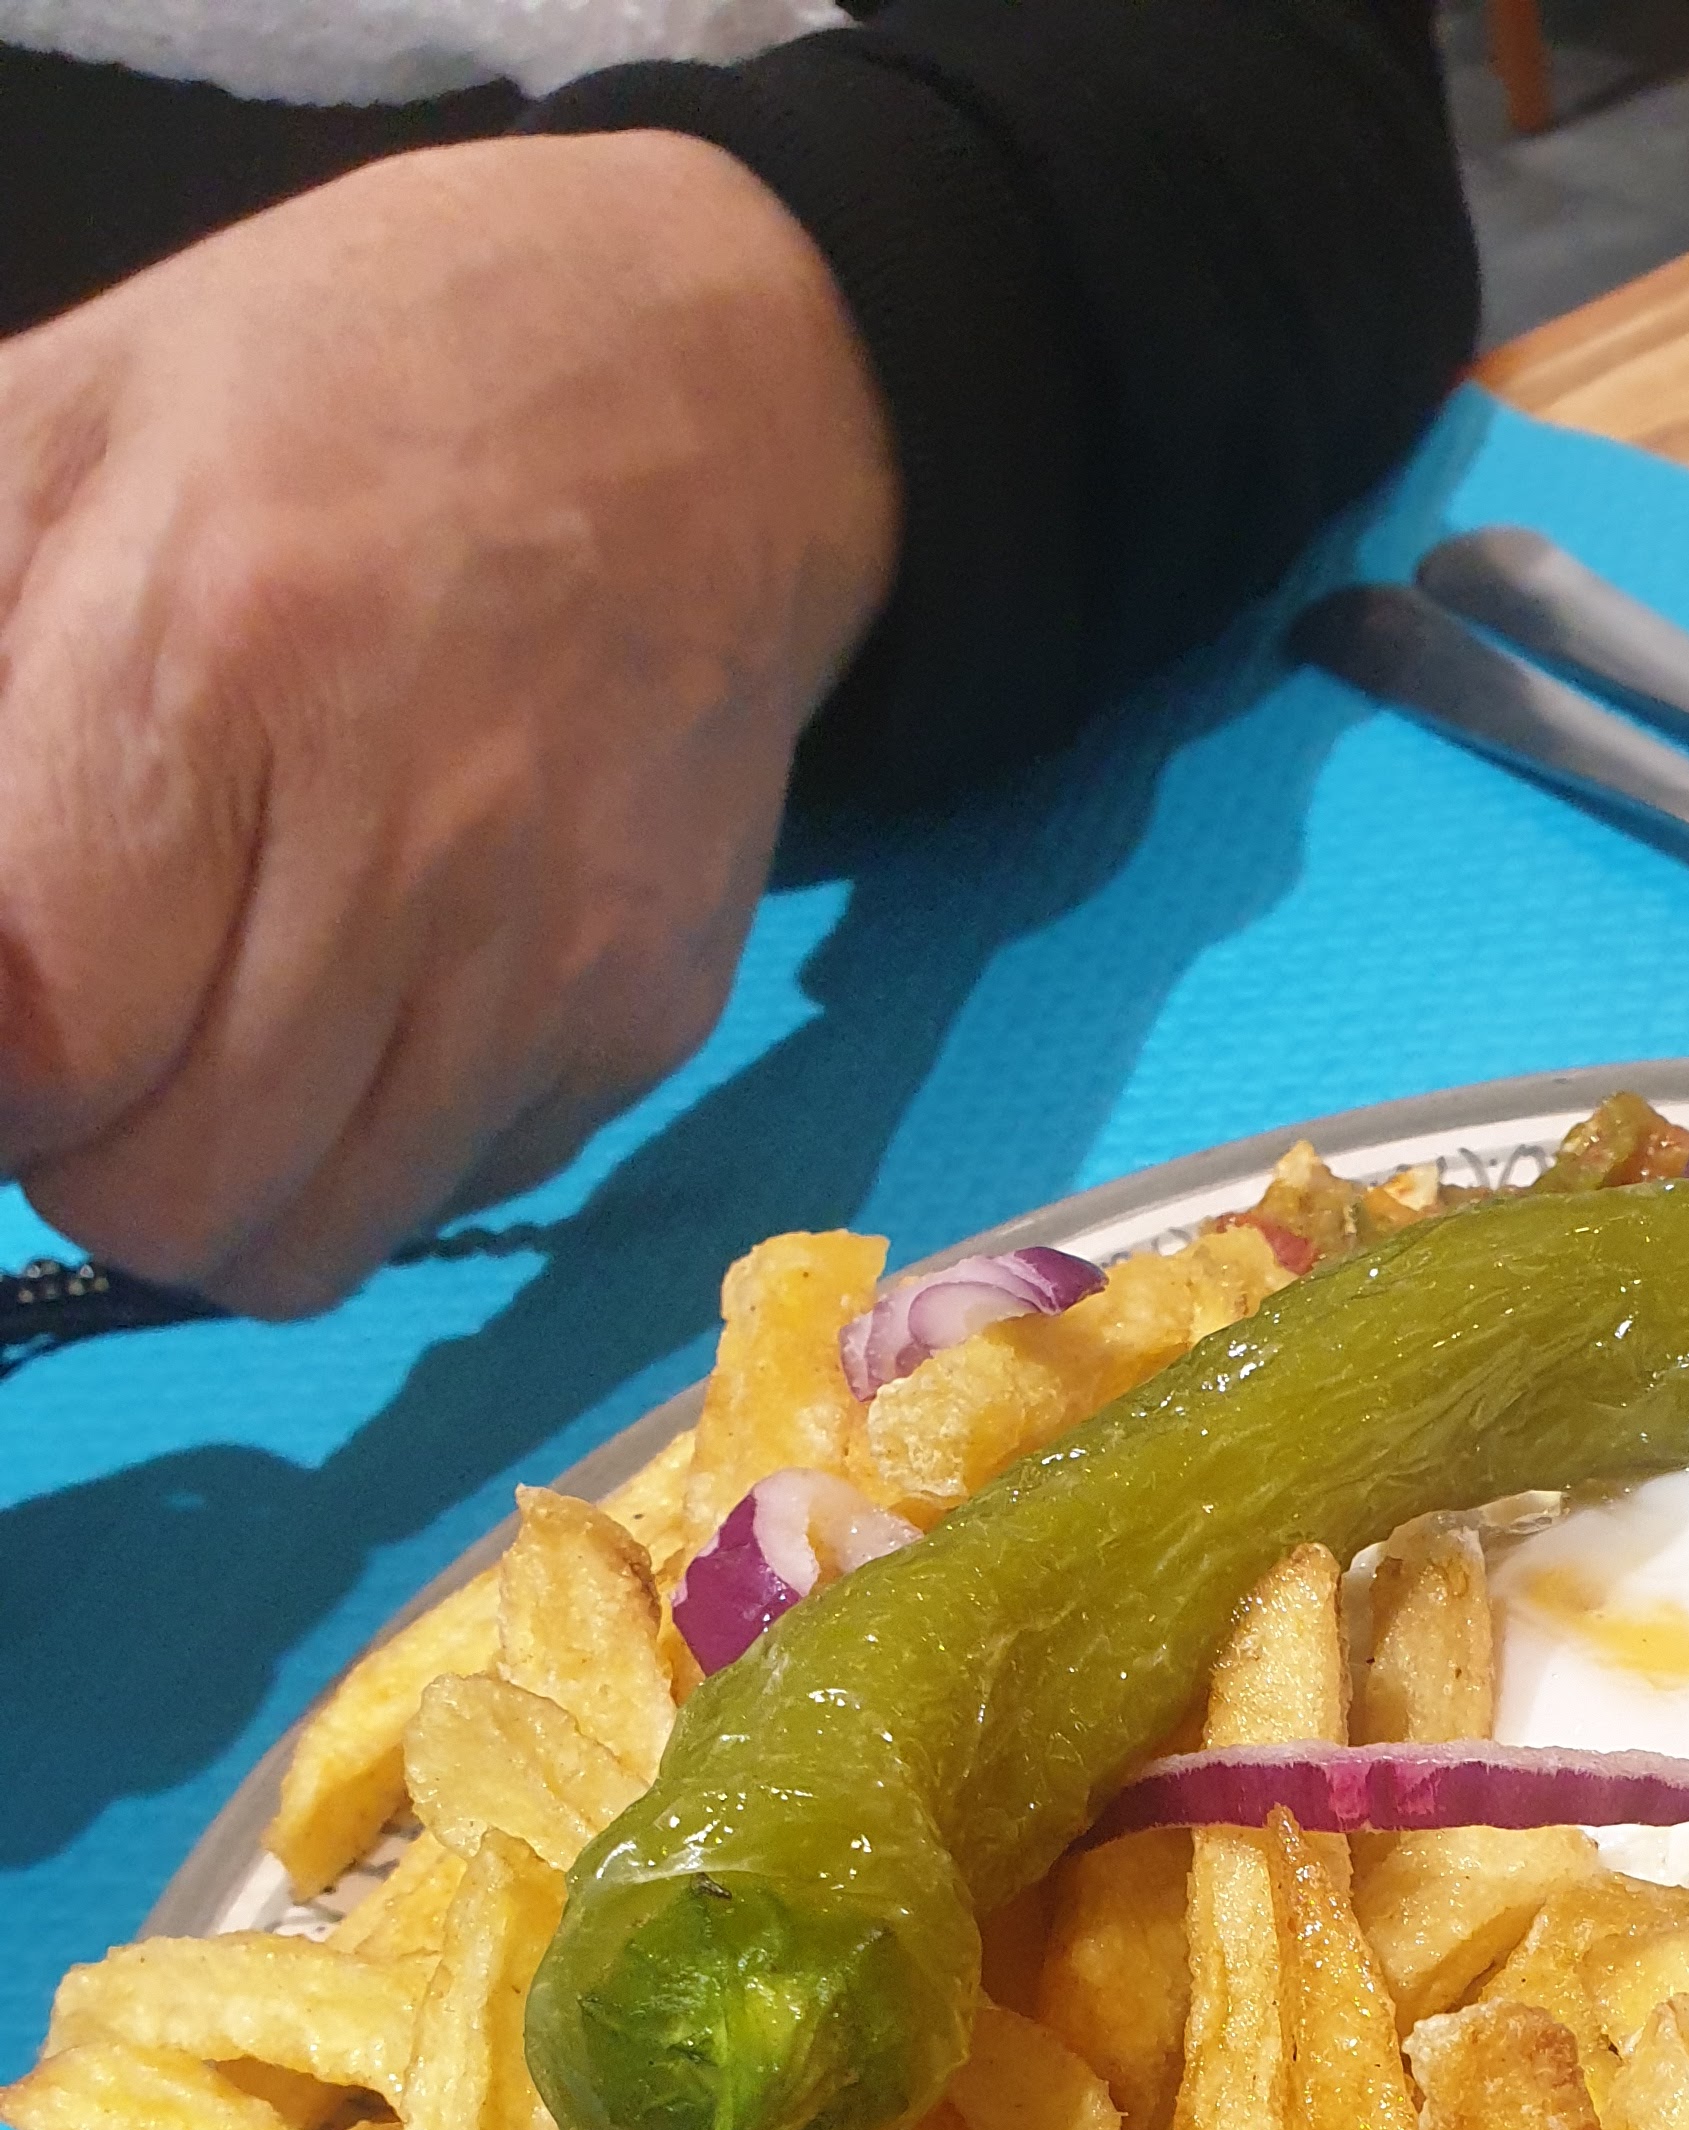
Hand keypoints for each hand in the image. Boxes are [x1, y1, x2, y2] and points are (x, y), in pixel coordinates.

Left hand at [0, 134, 897, 1315]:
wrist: (689, 393)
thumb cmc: (322, 396)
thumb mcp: (48, 440)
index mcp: (203, 667)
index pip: (49, 1047)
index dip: (2, 1080)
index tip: (11, 1026)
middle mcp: (401, 844)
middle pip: (176, 1195)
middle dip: (94, 1156)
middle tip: (97, 1040)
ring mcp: (544, 957)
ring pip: (313, 1247)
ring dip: (229, 1185)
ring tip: (217, 1036)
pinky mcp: (644, 1022)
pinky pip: (449, 1193)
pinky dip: (379, 1146)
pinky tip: (380, 995)